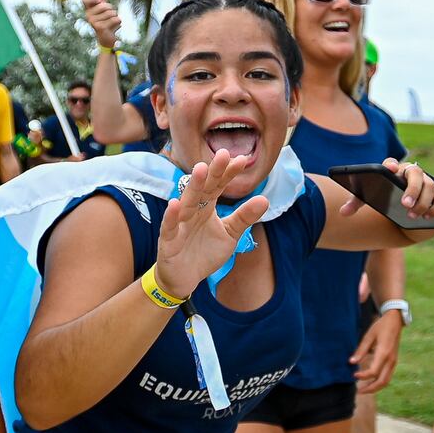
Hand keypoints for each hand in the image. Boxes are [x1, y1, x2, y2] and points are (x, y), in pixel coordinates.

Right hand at [81, 0, 122, 50]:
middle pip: (104, 5)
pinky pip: (115, 19)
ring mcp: (94, 22)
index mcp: (88, 11)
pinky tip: (114, 27)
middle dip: (111, 9)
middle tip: (110, 16)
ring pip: (112, 12)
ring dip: (115, 17)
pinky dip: (118, 22)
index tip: (99, 0)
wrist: (106, 39)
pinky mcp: (101, 27)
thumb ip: (101, 0)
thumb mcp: (104, 10)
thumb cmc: (105, 22)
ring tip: (111, 23)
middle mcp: (88, 16)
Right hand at [155, 155, 267, 295]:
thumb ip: (244, 217)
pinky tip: (175, 205)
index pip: (219, 186)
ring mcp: (179, 224)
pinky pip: (169, 227)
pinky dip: (171, 217)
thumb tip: (265, 199)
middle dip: (213, 172)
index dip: (229, 173)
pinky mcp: (168, 240)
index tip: (242, 160)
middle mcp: (193, 211)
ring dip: (193, 187)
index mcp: (207, 207)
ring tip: (200, 170)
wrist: (185, 278)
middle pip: (204, 189)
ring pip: (187, 202)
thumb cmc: (205, 252)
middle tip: (223, 154)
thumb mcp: (230, 235)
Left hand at [344, 160, 433, 223]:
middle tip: (405, 205)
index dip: (390, 165)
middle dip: (412, 188)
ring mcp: (426, 183)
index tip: (390, 170)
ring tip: (413, 215)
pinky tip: (427, 217)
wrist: (399, 207)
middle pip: (416, 173)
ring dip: (423, 201)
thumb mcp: (368, 199)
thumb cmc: (384, 198)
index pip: (390, 163)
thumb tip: (343, 212)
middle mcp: (411, 173)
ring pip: (430, 186)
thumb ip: (356, 203)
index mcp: (392, 170)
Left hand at [350, 309, 403, 392]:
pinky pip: (388, 376)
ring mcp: (394, 361)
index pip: (374, 372)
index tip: (354, 374)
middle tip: (359, 391)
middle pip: (382, 381)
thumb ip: (360, 350)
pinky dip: (379, 382)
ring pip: (386, 381)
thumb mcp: (368, 336)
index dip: (363, 376)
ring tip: (364, 389)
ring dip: (375, 387)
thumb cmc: (380, 327)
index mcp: (384, 353)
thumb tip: (351, 362)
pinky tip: (370, 382)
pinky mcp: (394, 361)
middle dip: (370, 389)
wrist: (395, 321)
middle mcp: (391, 360)